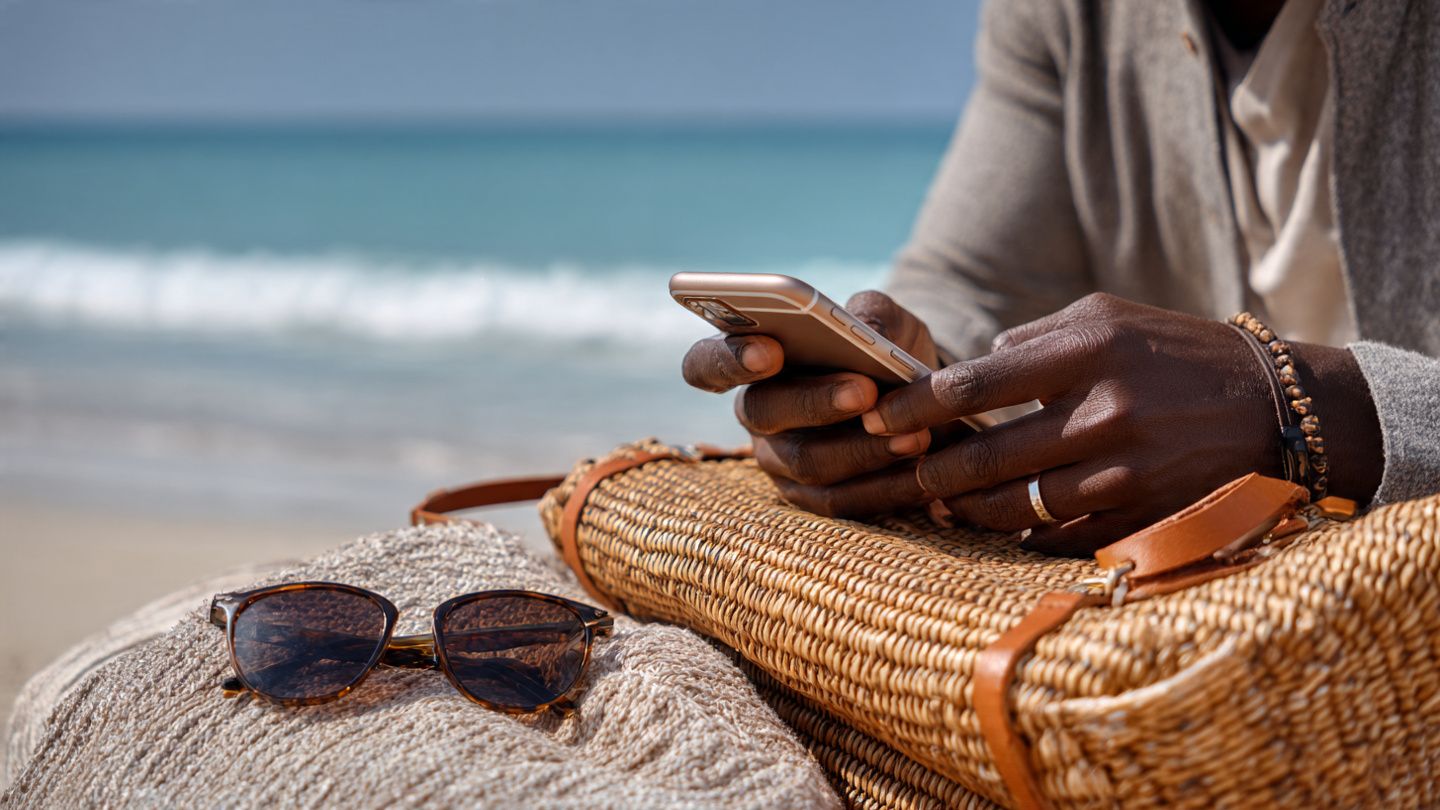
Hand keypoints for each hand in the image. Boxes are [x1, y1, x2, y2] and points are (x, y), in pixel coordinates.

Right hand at [681, 291, 945, 515]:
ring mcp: (778, 461)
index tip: (770, 350)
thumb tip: (866, 332)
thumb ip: (871, 314)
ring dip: (863, 449)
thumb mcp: (884, 320)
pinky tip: (923, 469)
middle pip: (764, 412)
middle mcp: (755, 413)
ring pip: (807, 463)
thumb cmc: (883, 348)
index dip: (728, 359)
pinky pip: (841, 501)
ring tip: (914, 434)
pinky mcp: (812, 498)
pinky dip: (886, 486)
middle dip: (816, 402)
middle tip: (866, 392)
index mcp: (749, 359)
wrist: (915, 398)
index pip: (706, 364)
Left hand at [859, 293, 1286, 553]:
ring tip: (943, 501)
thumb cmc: (1174, 351)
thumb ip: (1034, 340)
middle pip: (986, 456)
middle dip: (932, 469)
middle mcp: (1103, 414)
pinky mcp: (1141, 515)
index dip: (917, 405)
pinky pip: (1059, 538)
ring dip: (967, 508)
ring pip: (1015, 506)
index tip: (881, 414)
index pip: (975, 384)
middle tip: (905, 468)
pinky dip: (1021, 534)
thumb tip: (974, 365)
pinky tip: (1001, 524)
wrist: (1271, 406)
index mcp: (1087, 353)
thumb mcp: (1107, 317)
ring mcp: (1123, 472)